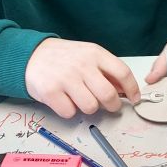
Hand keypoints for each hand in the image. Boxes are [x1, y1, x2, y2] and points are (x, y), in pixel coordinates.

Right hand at [25, 38, 141, 118]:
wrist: (31, 55)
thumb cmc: (64, 57)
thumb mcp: (88, 55)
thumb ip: (106, 70)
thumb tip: (125, 90)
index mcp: (95, 54)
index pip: (123, 73)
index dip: (132, 89)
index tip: (135, 99)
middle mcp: (82, 65)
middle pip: (108, 95)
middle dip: (113, 106)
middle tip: (110, 106)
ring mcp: (66, 79)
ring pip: (90, 107)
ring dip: (88, 108)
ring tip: (81, 98)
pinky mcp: (51, 92)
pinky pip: (70, 112)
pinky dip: (69, 110)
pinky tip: (65, 100)